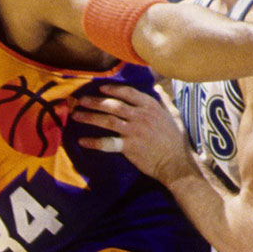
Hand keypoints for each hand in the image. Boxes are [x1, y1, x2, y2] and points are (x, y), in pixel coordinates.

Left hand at [73, 84, 195, 185]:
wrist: (176, 163)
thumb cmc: (176, 140)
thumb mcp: (174, 115)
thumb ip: (164, 100)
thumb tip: (157, 87)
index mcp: (151, 107)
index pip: (128, 93)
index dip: (113, 89)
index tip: (100, 88)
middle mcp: (140, 116)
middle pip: (113, 105)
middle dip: (95, 102)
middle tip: (80, 101)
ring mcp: (134, 131)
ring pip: (107, 120)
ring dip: (90, 117)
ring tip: (76, 116)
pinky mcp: (129, 147)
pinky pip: (108, 143)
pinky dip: (94, 142)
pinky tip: (82, 141)